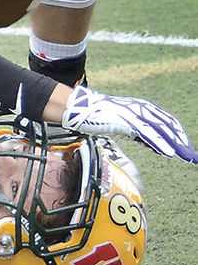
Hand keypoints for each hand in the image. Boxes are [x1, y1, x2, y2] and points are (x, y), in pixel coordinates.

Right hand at [62, 86, 197, 163]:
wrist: (79, 108)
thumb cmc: (97, 115)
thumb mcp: (122, 122)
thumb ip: (137, 130)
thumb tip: (150, 143)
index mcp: (141, 107)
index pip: (166, 121)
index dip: (178, 135)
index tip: (186, 149)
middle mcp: (140, 109)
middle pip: (168, 126)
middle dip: (182, 142)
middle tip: (192, 157)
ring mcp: (133, 114)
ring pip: (161, 131)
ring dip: (176, 145)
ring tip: (187, 157)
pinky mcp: (126, 121)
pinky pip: (147, 134)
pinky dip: (160, 143)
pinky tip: (169, 153)